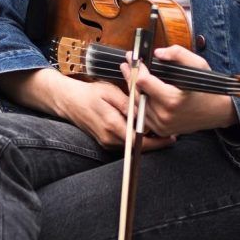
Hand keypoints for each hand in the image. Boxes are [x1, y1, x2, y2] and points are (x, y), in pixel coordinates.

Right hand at [50, 75, 173, 151]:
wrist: (69, 101)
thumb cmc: (89, 93)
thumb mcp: (109, 92)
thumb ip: (127, 103)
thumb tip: (142, 113)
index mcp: (111, 124)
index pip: (139, 140)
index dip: (157, 141)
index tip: (170, 138)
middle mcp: (109, 138)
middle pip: (138, 147)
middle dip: (155, 143)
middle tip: (170, 137)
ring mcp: (106, 142)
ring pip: (132, 147)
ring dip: (145, 141)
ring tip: (159, 132)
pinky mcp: (105, 142)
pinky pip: (125, 144)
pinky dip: (135, 140)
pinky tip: (142, 131)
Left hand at [124, 46, 237, 137]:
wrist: (217, 111)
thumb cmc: (207, 88)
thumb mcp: (197, 64)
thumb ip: (178, 53)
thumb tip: (157, 53)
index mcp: (172, 100)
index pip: (143, 82)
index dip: (136, 68)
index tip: (133, 57)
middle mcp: (164, 115)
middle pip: (136, 93)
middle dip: (130, 76)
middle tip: (126, 63)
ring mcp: (162, 125)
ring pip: (137, 104)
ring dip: (132, 88)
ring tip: (130, 74)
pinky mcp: (161, 130)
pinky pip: (142, 115)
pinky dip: (138, 102)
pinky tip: (137, 90)